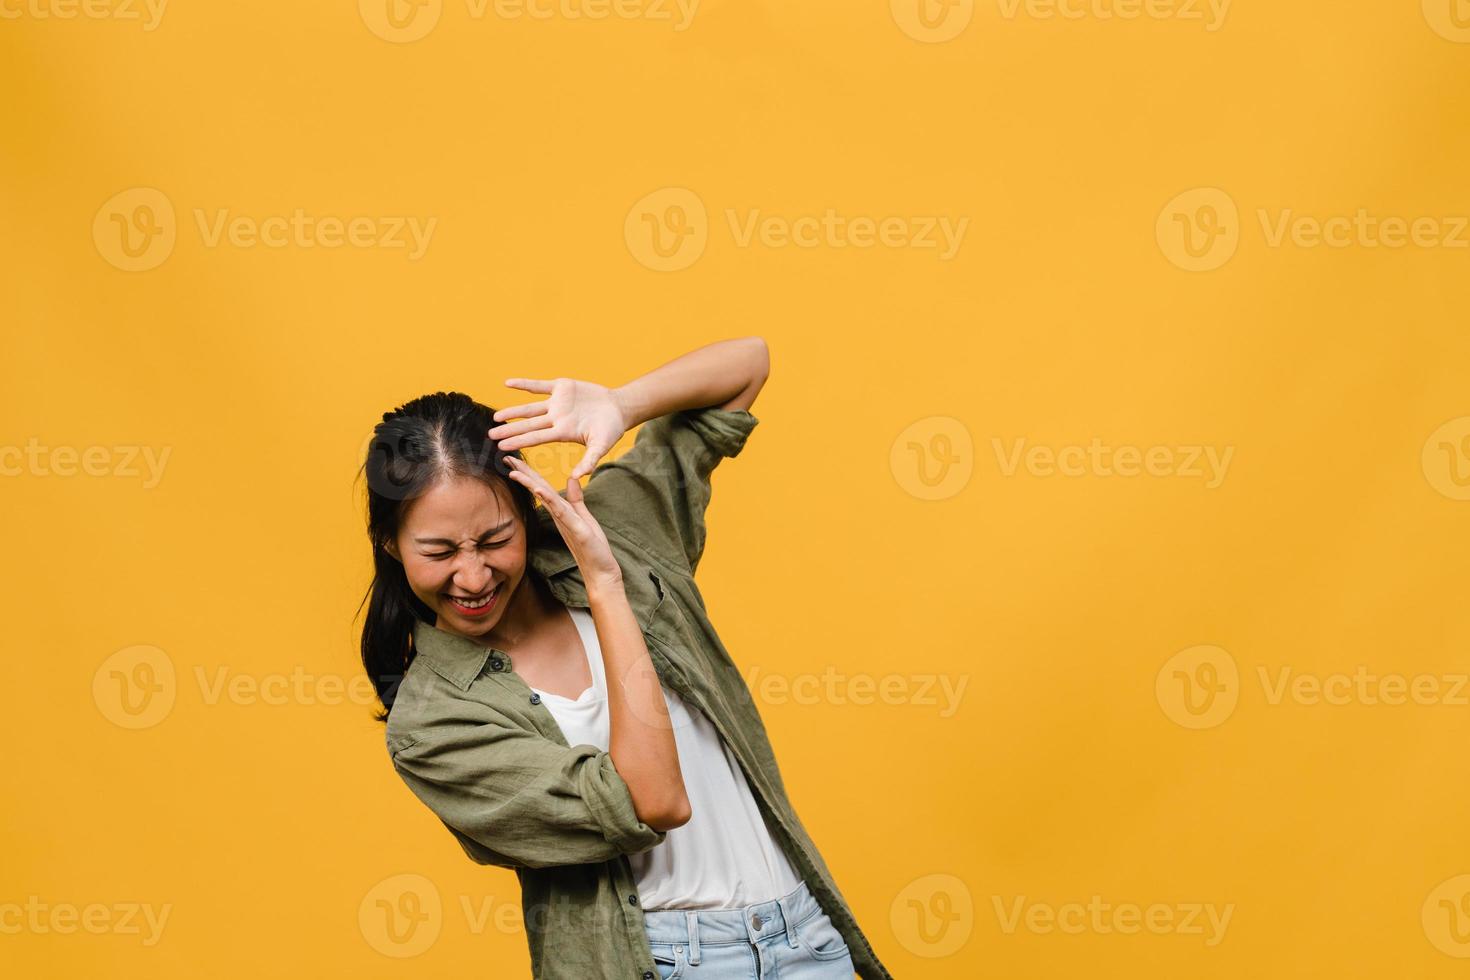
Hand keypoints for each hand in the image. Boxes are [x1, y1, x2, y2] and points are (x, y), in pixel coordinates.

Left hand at [490, 377, 629, 480]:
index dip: (519, 441)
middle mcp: (556, 419)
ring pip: (530, 408)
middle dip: (510, 430)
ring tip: (496, 417)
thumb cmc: (611, 429)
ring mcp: (557, 403)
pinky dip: (524, 384)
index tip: (502, 447)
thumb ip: (590, 460)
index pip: (536, 438)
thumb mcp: (601, 446)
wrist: (619, 407)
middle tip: (490, 436)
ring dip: (513, 412)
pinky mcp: (562, 387)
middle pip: (528, 425)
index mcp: (563, 432)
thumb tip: (578, 477)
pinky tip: (507, 384)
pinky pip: (539, 385)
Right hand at [501, 456, 622, 589]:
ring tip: (514, 471)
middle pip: (538, 489)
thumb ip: (576, 498)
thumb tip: (572, 478)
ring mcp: (564, 521)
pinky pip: (560, 511)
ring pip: (544, 498)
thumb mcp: (583, 516)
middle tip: (506, 457)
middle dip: (523, 473)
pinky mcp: (575, 528)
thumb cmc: (591, 545)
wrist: (599, 570)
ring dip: (529, 483)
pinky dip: (548, 499)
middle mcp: (558, 514)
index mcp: (560, 510)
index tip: (514, 459)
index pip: (542, 486)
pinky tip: (538, 489)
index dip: (529, 472)